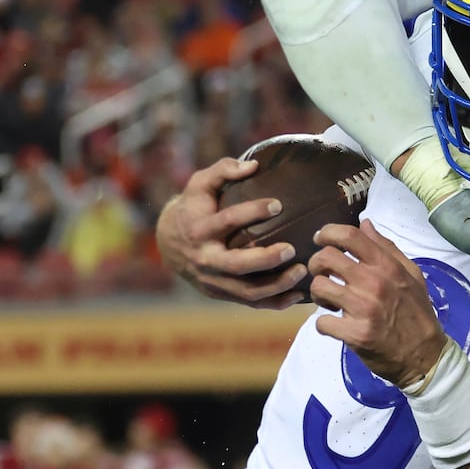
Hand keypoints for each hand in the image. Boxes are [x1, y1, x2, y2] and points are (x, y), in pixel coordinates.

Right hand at [156, 157, 306, 308]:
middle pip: (236, 264)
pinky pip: (252, 303)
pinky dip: (276, 302)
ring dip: (276, 285)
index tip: (278, 204)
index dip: (252, 211)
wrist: (169, 244)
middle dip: (265, 259)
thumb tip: (254, 165)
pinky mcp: (223, 294)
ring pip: (247, 291)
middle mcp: (206, 258)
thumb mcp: (199, 184)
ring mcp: (214, 281)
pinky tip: (299, 294)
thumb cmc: (193, 208)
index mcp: (200, 229)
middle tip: (291, 249)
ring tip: (301, 272)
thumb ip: (223, 170)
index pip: (227, 220)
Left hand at [308, 220, 446, 388]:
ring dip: (318, 294)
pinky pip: (321, 322)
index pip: (349, 236)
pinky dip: (324, 324)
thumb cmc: (417, 313)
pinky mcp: (355, 334)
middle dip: (316, 264)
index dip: (327, 232)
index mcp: (387, 266)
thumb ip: (387, 248)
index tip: (320, 239)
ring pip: (319, 286)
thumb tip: (365, 224)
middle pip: (326, 257)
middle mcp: (374, 283)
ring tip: (329, 301)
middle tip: (323, 275)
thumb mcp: (411, 275)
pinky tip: (335, 326)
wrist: (424, 355)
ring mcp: (363, 309)